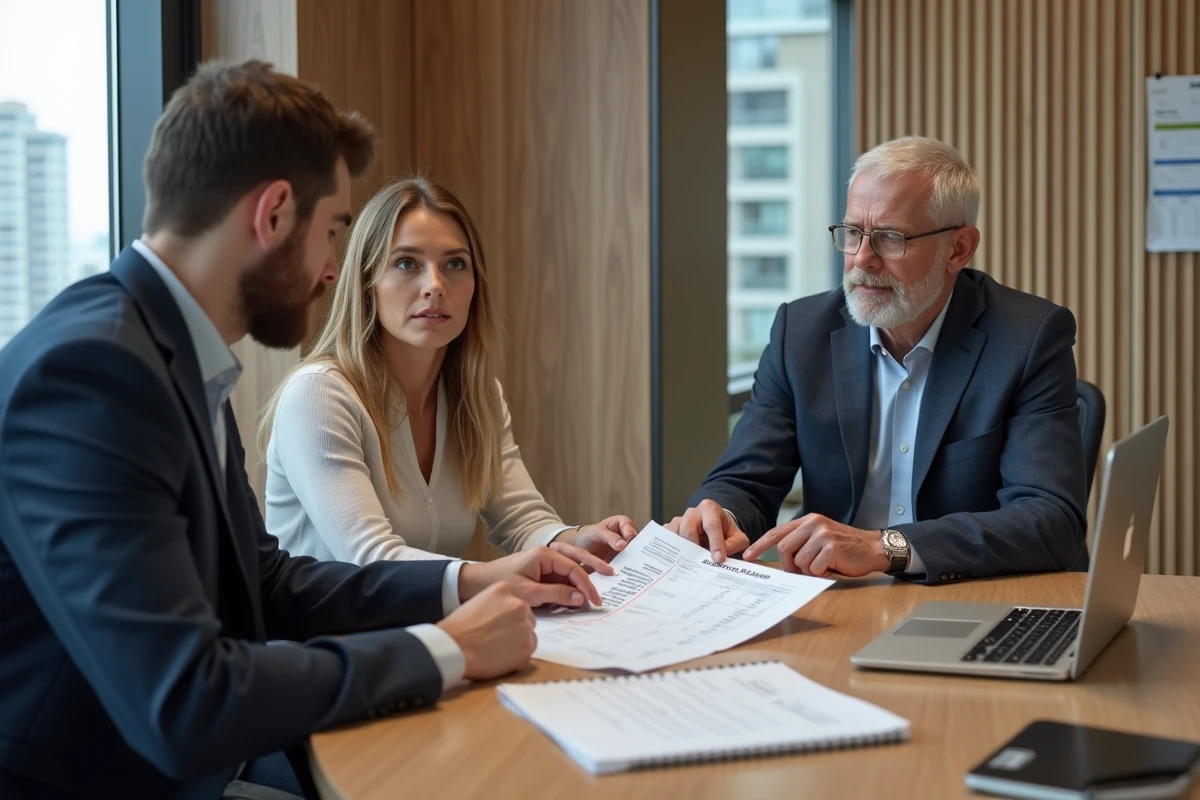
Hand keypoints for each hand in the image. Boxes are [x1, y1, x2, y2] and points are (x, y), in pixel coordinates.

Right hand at [437, 583, 535, 679]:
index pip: (517, 602)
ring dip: (518, 641)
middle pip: (527, 617)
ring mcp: (525, 626)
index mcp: (505, 590)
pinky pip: (528, 651)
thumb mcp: (478, 601)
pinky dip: (518, 656)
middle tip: (498, 637)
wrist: (454, 647)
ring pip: (529, 634)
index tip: (499, 624)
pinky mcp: (527, 647)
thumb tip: (504, 615)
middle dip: (516, 627)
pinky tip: (500, 657)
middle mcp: (519, 604)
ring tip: (497, 648)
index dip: (508, 615)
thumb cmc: (458, 627)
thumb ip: (496, 604)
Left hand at [458, 546, 602, 607]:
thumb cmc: (499, 583)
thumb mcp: (529, 593)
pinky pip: (558, 581)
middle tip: (604, 590)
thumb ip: (557, 594)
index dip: (586, 585)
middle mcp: (546, 556)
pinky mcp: (539, 575)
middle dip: (590, 578)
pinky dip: (567, 591)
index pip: (573, 568)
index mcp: (545, 554)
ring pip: (568, 574)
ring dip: (579, 586)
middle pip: (575, 566)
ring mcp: (543, 565)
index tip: (595, 600)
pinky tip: (575, 601)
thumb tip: (580, 599)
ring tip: (594, 595)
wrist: (475, 583)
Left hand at [550, 515, 638, 574]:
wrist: (582, 547)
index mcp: (623, 523)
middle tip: (633, 557)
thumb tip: (623, 544)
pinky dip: (627, 569)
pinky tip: (625, 574)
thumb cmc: (590, 534)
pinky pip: (628, 564)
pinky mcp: (624, 561)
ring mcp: (627, 549)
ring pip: (634, 555)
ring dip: (632, 561)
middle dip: (635, 550)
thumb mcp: (598, 532)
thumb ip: (610, 537)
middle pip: (636, 543)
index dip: (630, 533)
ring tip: (631, 568)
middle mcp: (628, 536)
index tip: (627, 541)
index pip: (630, 527)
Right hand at [663, 499, 748, 562]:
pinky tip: (674, 560)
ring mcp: (679, 520)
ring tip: (686, 563)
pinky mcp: (670, 528)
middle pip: (688, 527)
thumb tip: (722, 557)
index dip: (715, 543)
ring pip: (674, 532)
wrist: (714, 524)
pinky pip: (665, 537)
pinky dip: (668, 548)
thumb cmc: (725, 530)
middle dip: (694, 545)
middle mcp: (693, 512)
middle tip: (699, 562)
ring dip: (680, 549)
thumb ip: (735, 544)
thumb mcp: (737, 536)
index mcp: (710, 509)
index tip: (718, 559)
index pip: (712, 525)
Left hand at [743, 514, 888, 576]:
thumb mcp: (820, 538)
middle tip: (805, 570)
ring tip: (824, 565)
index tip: (748, 556)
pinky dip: (821, 573)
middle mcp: (813, 524)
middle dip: (790, 565)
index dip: (760, 545)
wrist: (873, 548)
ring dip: (809, 570)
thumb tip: (782, 561)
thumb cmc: (844, 548)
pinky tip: (833, 567)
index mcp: (807, 521)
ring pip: (799, 561)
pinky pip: (814, 568)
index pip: (777, 532)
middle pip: (784, 549)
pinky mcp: (831, 547)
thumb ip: (801, 543)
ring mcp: (822, 534)